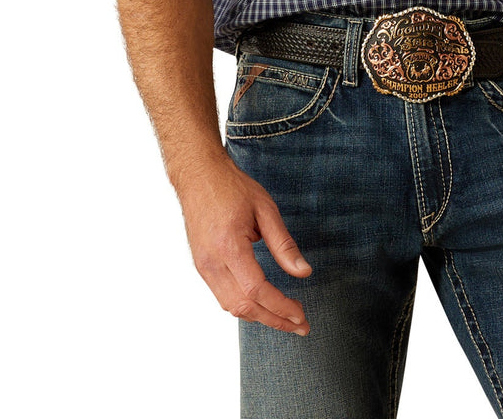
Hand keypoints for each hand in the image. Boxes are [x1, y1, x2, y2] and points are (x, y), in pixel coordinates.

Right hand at [177, 152, 312, 335]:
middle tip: (300, 325)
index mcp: (229, 246)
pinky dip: (244, 305)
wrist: (198, 176)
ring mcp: (203, 266)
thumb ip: (283, 244)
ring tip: (286, 318)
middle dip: (274, 320)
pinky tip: (262, 303)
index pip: (257, 290)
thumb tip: (303, 272)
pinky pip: (223, 296)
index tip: (301, 315)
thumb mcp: (265, 209)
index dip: (281, 307)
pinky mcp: (201, 266)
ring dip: (260, 316)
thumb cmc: (232, 187)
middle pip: (244, 306)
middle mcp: (212, 262)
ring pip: (231, 306)